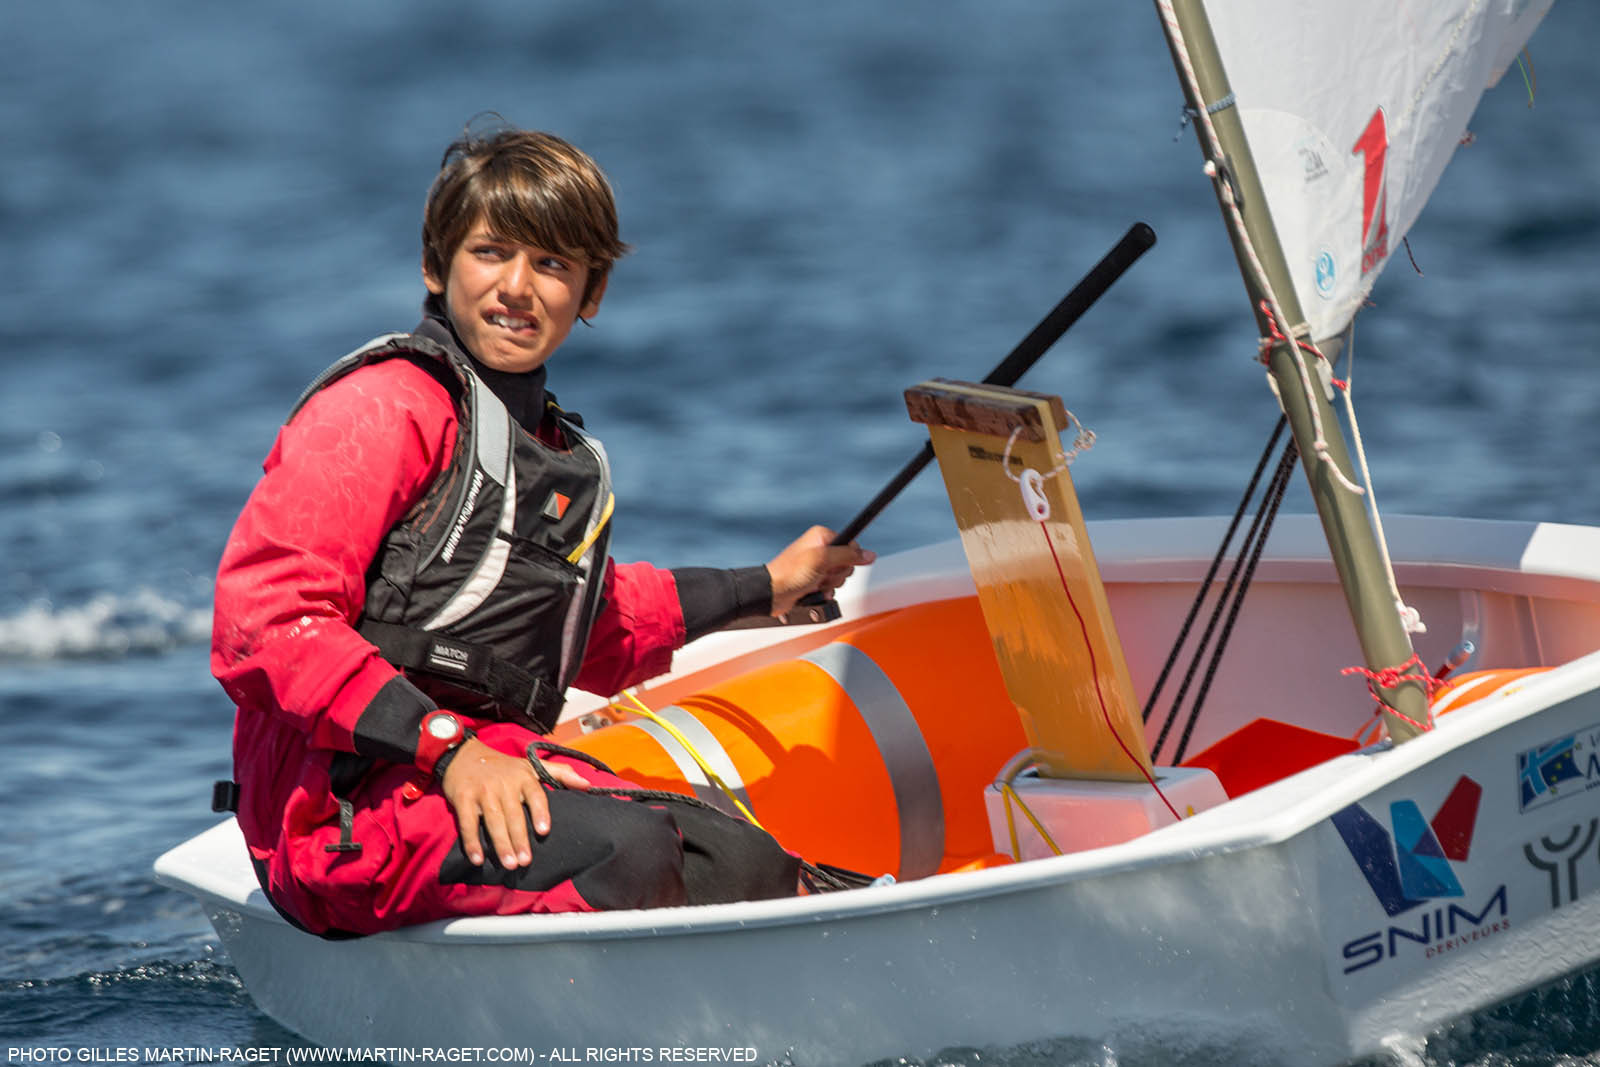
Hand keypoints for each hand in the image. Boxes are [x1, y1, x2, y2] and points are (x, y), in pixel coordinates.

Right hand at [438, 737, 590, 867]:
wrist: (464, 755)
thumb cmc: (504, 766)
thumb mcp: (531, 765)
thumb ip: (560, 773)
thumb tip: (587, 784)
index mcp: (523, 776)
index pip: (535, 795)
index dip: (539, 812)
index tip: (544, 831)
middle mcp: (503, 784)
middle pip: (513, 814)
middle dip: (519, 839)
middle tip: (525, 861)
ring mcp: (482, 791)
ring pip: (493, 821)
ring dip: (501, 844)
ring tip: (510, 864)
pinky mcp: (462, 799)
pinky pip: (468, 823)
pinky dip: (471, 842)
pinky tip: (478, 859)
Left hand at [765, 525, 874, 615]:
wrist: (772, 594)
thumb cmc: (789, 573)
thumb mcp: (822, 559)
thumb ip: (848, 555)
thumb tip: (869, 555)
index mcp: (822, 536)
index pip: (852, 545)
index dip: (847, 559)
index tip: (834, 565)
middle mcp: (820, 549)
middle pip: (847, 564)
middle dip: (835, 575)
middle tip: (820, 574)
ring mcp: (817, 565)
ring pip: (840, 578)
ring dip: (829, 585)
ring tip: (813, 583)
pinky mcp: (814, 580)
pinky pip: (831, 588)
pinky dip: (824, 592)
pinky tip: (813, 591)